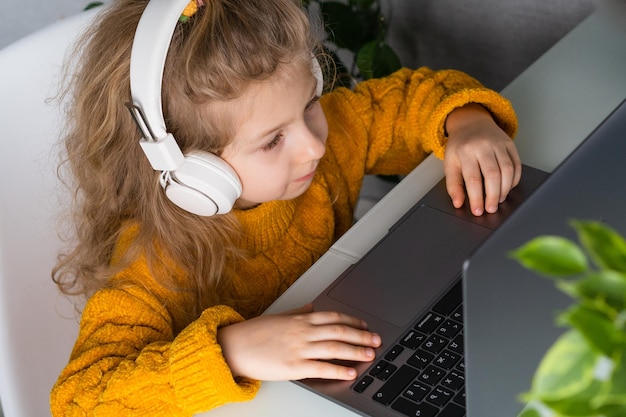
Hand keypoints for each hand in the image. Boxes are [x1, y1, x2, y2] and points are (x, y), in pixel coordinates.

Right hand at [217, 304, 381, 380]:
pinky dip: (338, 369)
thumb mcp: (278, 317)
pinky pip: (321, 368)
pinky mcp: (294, 367)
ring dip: (356, 351)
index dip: (352, 321)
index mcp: (300, 319)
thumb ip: (298, 312)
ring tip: (370, 354)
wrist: (233, 346)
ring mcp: (299, 349)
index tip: (364, 325)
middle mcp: (303, 331)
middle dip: (361, 335)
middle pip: (340, 331)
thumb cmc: (253, 333)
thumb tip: (312, 307)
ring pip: (335, 348)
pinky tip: (350, 372)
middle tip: (376, 339)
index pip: (333, 317)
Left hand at [443, 103, 521, 215]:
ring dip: (505, 189)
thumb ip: (453, 184)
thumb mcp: (450, 163)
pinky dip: (514, 179)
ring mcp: (499, 144)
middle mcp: (483, 146)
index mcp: (466, 151)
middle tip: (491, 209)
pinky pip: (516, 164)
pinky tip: (507, 188)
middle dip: (493, 196)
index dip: (476, 198)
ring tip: (498, 200)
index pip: (473, 179)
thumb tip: (458, 203)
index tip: (478, 211)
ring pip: (507, 170)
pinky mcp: (510, 144)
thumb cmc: (460, 146)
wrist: (471, 122)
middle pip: (493, 175)